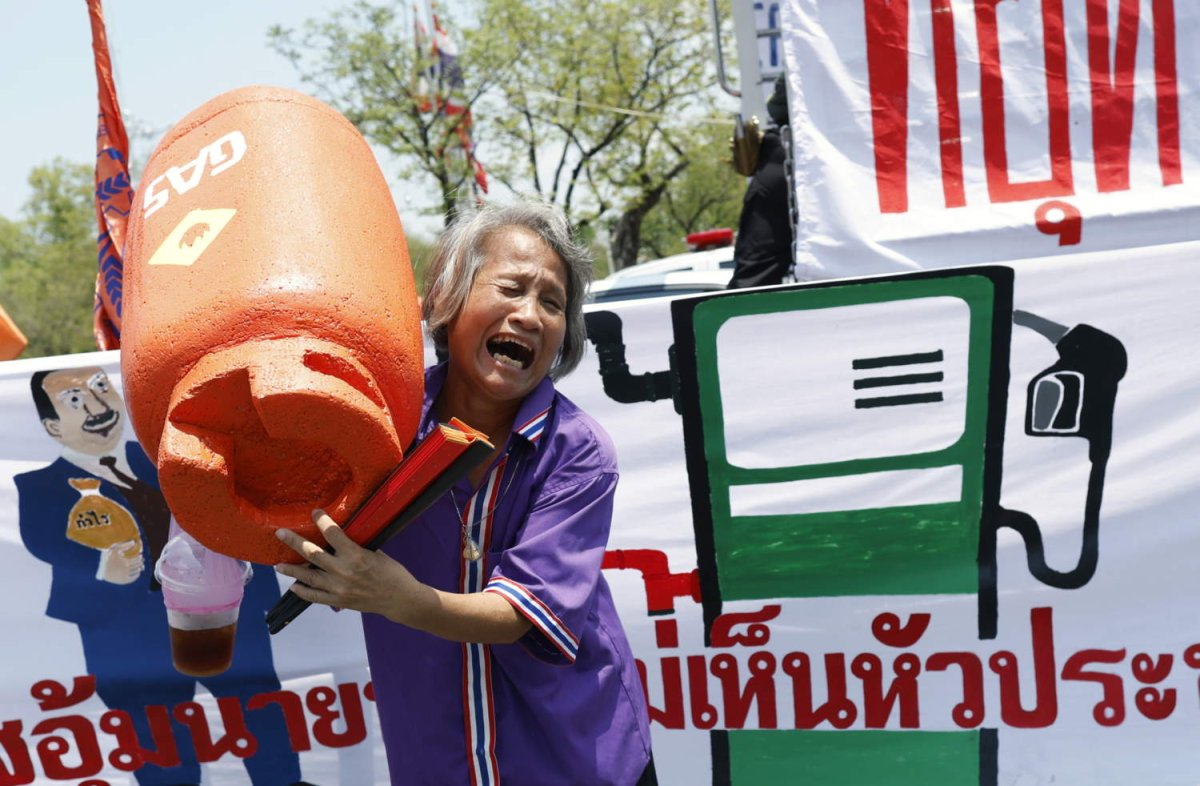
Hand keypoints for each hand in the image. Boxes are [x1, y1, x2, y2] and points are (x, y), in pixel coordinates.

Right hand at [97, 540, 142, 584]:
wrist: (100, 570)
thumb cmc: (108, 558)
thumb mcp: (114, 549)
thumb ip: (124, 544)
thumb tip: (133, 542)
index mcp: (125, 561)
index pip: (137, 559)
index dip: (139, 557)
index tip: (140, 556)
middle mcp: (126, 568)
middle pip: (138, 565)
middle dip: (140, 562)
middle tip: (141, 560)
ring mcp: (125, 575)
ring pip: (136, 571)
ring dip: (140, 568)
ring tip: (140, 566)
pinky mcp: (123, 580)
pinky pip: (133, 578)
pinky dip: (137, 575)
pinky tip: (138, 572)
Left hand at [274, 510, 434, 624]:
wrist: (399, 599)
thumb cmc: (392, 572)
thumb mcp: (377, 553)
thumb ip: (356, 547)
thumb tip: (340, 537)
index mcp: (356, 555)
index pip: (333, 533)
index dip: (322, 520)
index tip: (314, 512)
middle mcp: (343, 571)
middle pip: (312, 553)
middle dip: (294, 541)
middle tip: (280, 533)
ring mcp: (338, 588)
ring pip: (308, 576)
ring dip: (291, 569)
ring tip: (277, 565)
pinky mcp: (337, 601)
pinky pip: (314, 596)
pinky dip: (302, 591)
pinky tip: (294, 586)